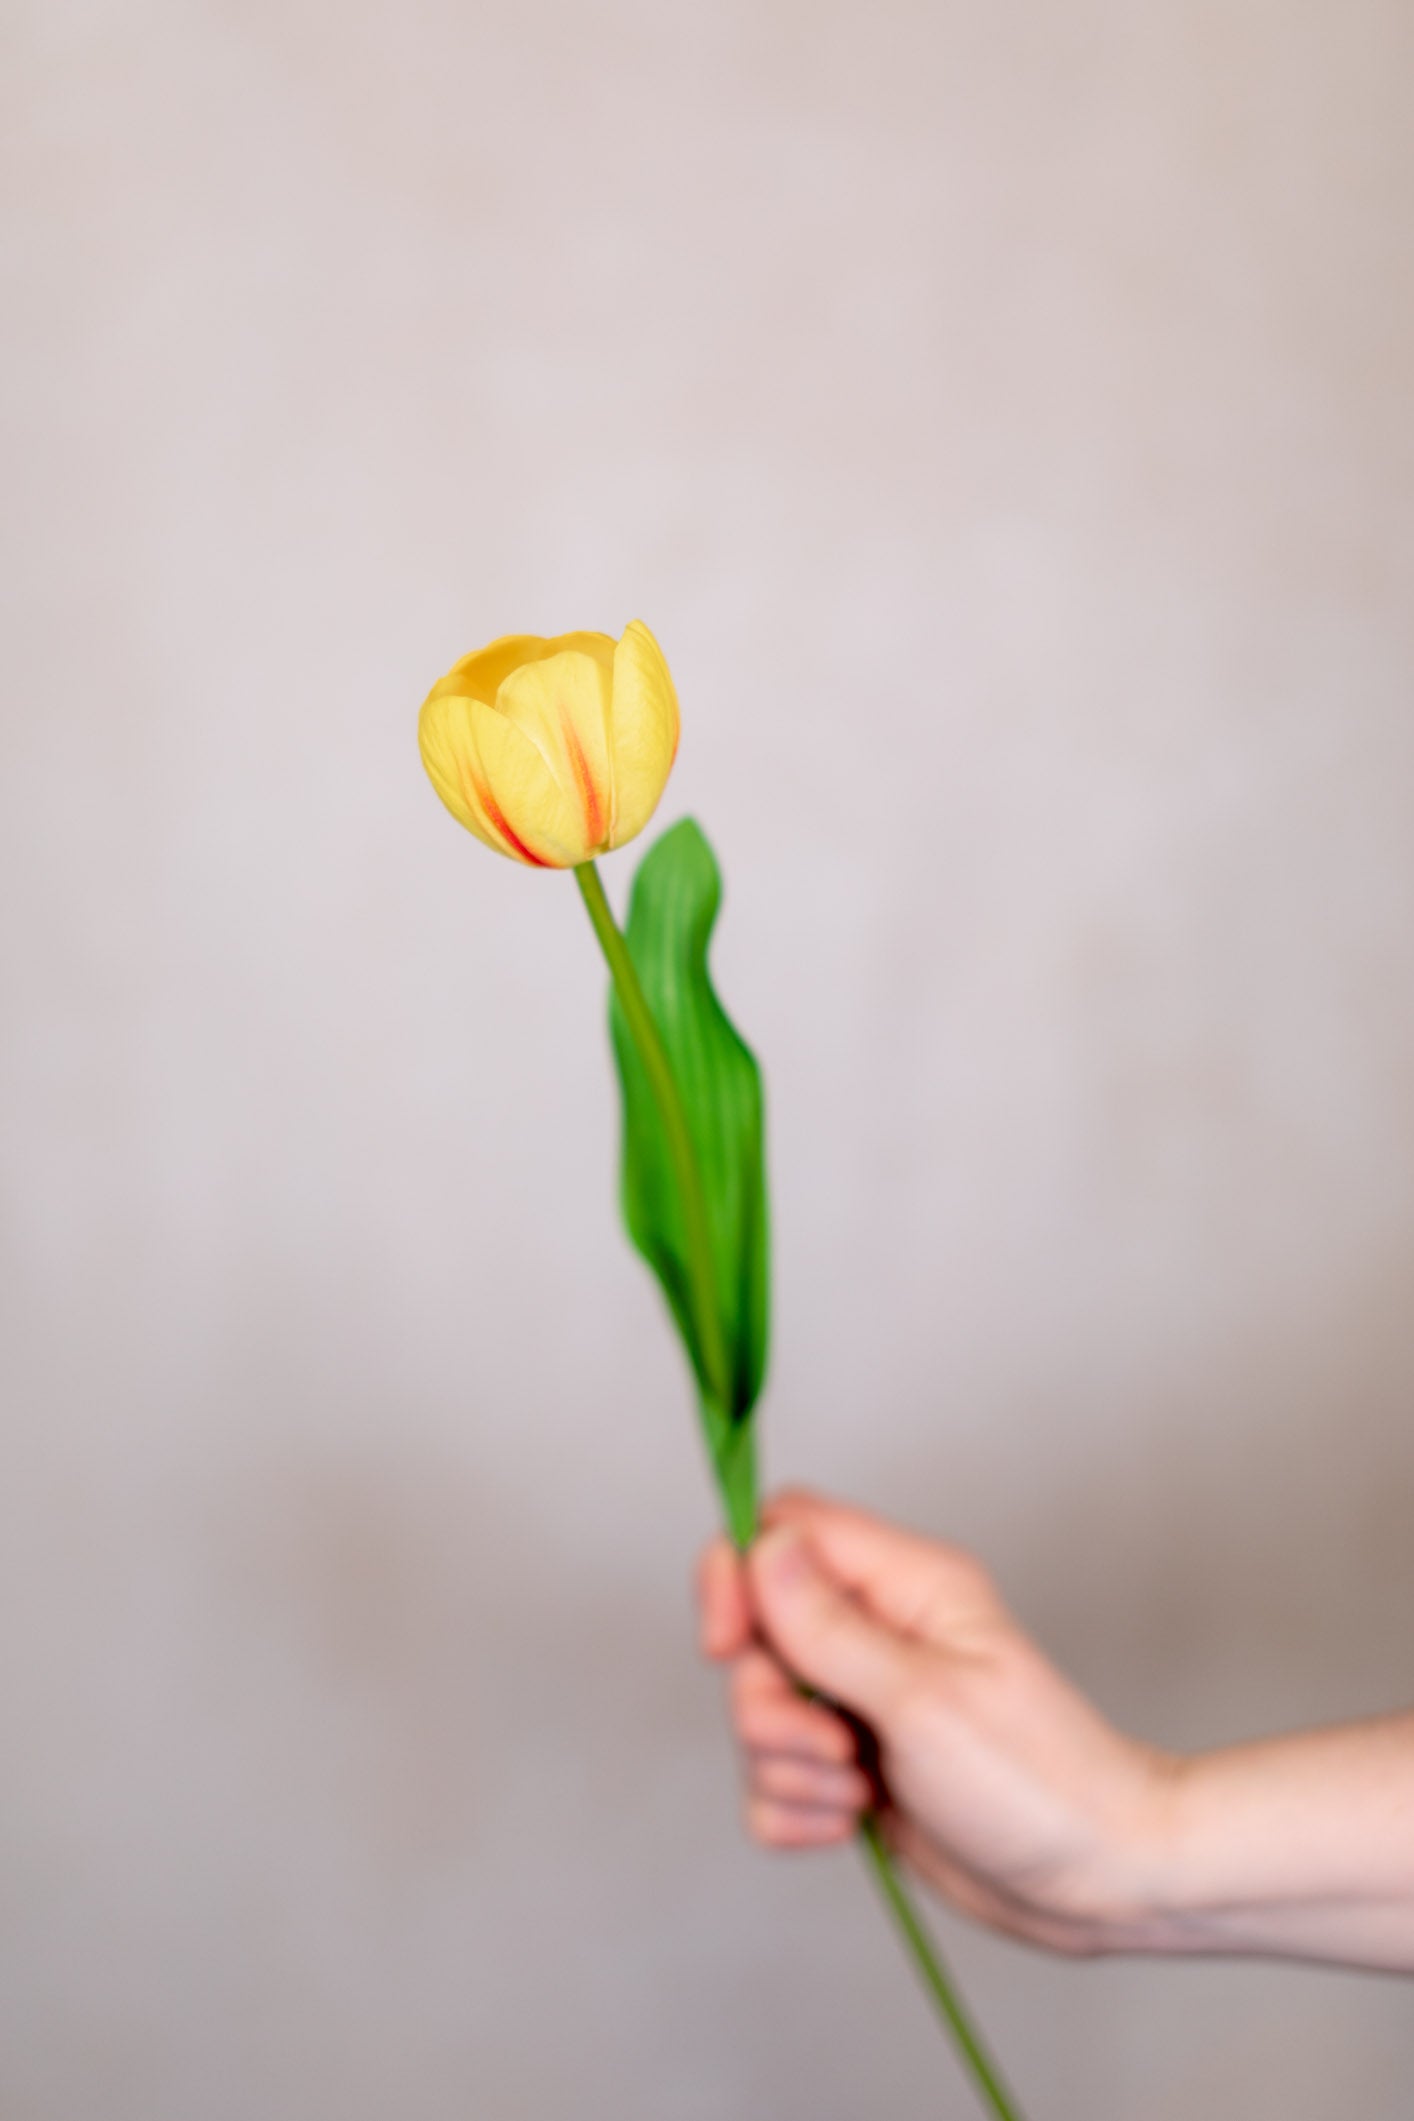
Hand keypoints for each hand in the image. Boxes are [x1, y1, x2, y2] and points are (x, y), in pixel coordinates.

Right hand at [697, 1488, 1176, 1954]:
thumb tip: (763, 1547)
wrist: (1096, 1881)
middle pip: (755, 1634)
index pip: (784, 1529)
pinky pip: (774, 1783)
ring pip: (758, 1714)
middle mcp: (877, 1633)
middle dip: (768, 1704)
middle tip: (836, 1744)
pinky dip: (796, 1812)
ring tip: (860, 1790)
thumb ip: (828, 1627)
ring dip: (789, 1767)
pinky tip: (852, 1824)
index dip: (736, 1575)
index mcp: (906, 1584)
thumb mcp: (921, 1698)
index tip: (727, 1644)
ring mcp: (862, 1703)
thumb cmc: (1037, 1781)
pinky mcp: (853, 1769)